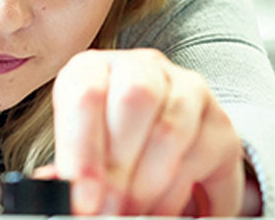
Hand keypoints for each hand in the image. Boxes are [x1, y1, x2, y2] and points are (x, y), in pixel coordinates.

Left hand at [50, 49, 247, 215]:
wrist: (152, 135)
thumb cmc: (103, 139)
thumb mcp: (76, 145)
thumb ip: (69, 164)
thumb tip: (53, 185)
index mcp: (94, 68)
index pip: (86, 93)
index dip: (82, 149)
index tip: (83, 197)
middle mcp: (144, 69)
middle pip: (135, 100)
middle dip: (119, 168)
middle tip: (107, 209)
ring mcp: (189, 91)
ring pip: (172, 132)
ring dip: (150, 186)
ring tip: (131, 212)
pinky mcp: (221, 124)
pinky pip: (206, 161)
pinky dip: (184, 197)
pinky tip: (162, 212)